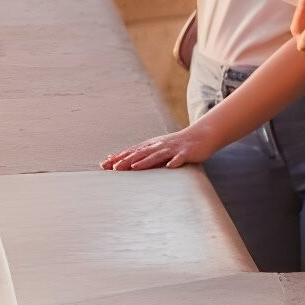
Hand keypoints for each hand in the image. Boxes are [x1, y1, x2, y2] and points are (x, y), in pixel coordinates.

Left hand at [100, 123, 218, 170]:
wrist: (200, 136)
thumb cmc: (176, 146)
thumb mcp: (157, 150)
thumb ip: (141, 155)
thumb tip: (119, 161)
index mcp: (151, 146)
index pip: (132, 152)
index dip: (119, 158)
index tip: (104, 165)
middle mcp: (159, 146)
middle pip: (141, 154)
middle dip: (127, 161)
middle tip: (114, 169)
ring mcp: (172, 149)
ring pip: (157, 155)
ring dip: (146, 162)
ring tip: (134, 168)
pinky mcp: (186, 153)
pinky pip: (180, 158)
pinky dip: (175, 162)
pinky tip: (170, 166)